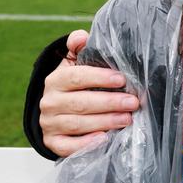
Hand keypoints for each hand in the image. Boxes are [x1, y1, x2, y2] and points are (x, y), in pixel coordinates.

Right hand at [39, 30, 139, 156]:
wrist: (57, 111)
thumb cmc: (74, 85)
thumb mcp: (74, 64)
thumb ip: (78, 48)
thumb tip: (81, 36)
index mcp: (55, 80)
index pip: (77, 77)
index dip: (99, 78)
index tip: (121, 79)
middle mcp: (49, 102)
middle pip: (80, 103)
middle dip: (109, 103)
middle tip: (133, 102)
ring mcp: (49, 123)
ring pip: (77, 124)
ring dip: (104, 122)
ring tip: (127, 119)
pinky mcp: (52, 142)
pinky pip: (68, 146)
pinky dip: (86, 144)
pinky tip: (105, 139)